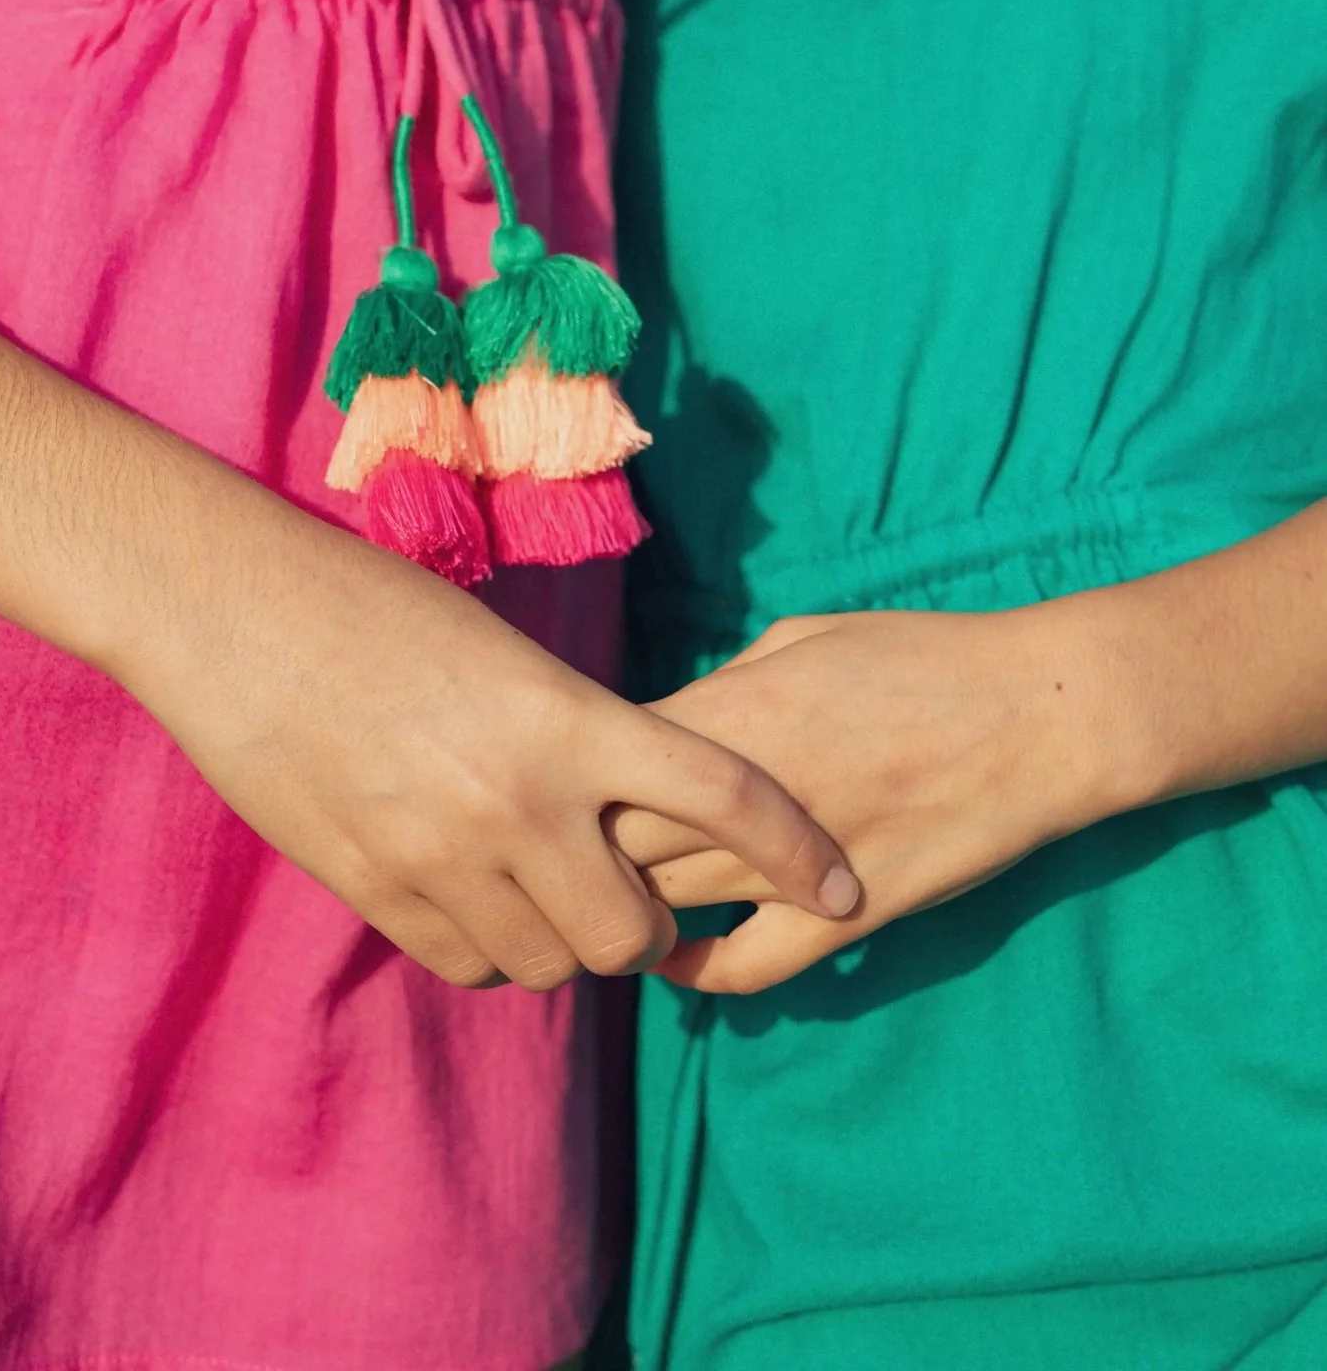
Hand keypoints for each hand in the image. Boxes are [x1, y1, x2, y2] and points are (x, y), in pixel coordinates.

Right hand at [133, 508, 860, 992]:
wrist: (242, 615)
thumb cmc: (383, 609)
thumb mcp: (508, 656)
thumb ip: (574, 737)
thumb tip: (627, 808)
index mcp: (570, 718)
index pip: (726, 796)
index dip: (800, 852)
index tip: (847, 889)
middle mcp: (520, 801)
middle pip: (637, 933)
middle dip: (649, 926)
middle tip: (631, 891)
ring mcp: (444, 857)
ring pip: (554, 964)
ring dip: (563, 940)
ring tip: (539, 885)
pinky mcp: (377, 892)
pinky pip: (472, 966)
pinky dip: (491, 948)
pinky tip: (473, 896)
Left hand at [611, 601, 1133, 992]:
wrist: (1038, 715)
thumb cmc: (922, 658)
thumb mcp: (804, 635)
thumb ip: (726, 681)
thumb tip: (668, 723)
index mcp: (734, 708)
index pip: (606, 755)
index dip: (575, 768)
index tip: (570, 773)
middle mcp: (747, 791)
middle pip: (614, 836)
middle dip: (579, 840)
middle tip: (568, 844)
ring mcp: (794, 863)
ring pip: (663, 902)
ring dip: (623, 902)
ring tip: (601, 897)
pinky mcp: (846, 918)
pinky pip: (744, 967)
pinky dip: (692, 971)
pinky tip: (669, 960)